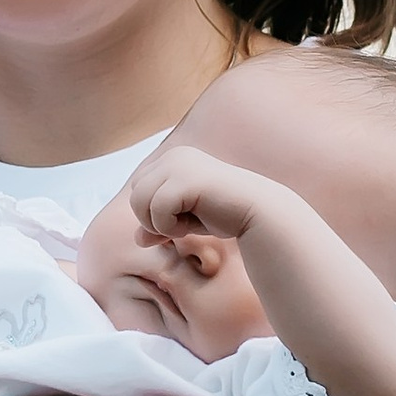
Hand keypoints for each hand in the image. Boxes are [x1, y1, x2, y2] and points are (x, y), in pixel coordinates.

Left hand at [129, 143, 268, 253]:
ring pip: (140, 201)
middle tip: (182, 226)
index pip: (139, 188)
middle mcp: (173, 156)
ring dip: (159, 224)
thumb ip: (159, 226)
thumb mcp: (185, 221)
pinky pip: (157, 209)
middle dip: (152, 219)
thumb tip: (137, 240)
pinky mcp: (185, 179)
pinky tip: (192, 225)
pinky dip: (169, 226)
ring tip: (185, 225)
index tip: (181, 220)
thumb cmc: (225, 216)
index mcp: (172, 158)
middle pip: (135, 194)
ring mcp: (178, 165)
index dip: (152, 212)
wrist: (259, 213)